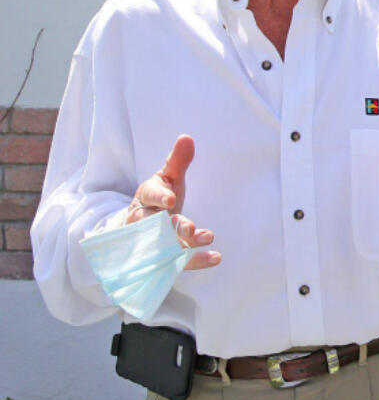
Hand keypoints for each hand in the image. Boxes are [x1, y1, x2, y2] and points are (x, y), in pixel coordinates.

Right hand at [127, 134, 219, 270]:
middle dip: (171, 226)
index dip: (159, 198)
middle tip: (189, 228)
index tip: (170, 200)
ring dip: (185, 245)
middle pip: (154, 225)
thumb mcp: (167, 178)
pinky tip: (216, 257)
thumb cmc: (159, 197)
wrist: (141, 227)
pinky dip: (197, 261)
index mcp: (146, 197)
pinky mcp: (164, 257)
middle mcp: (146, 221)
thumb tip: (187, 137)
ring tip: (207, 238)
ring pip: (165, 245)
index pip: (149, 196)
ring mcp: (153, 241)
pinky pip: (178, 262)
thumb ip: (177, 161)